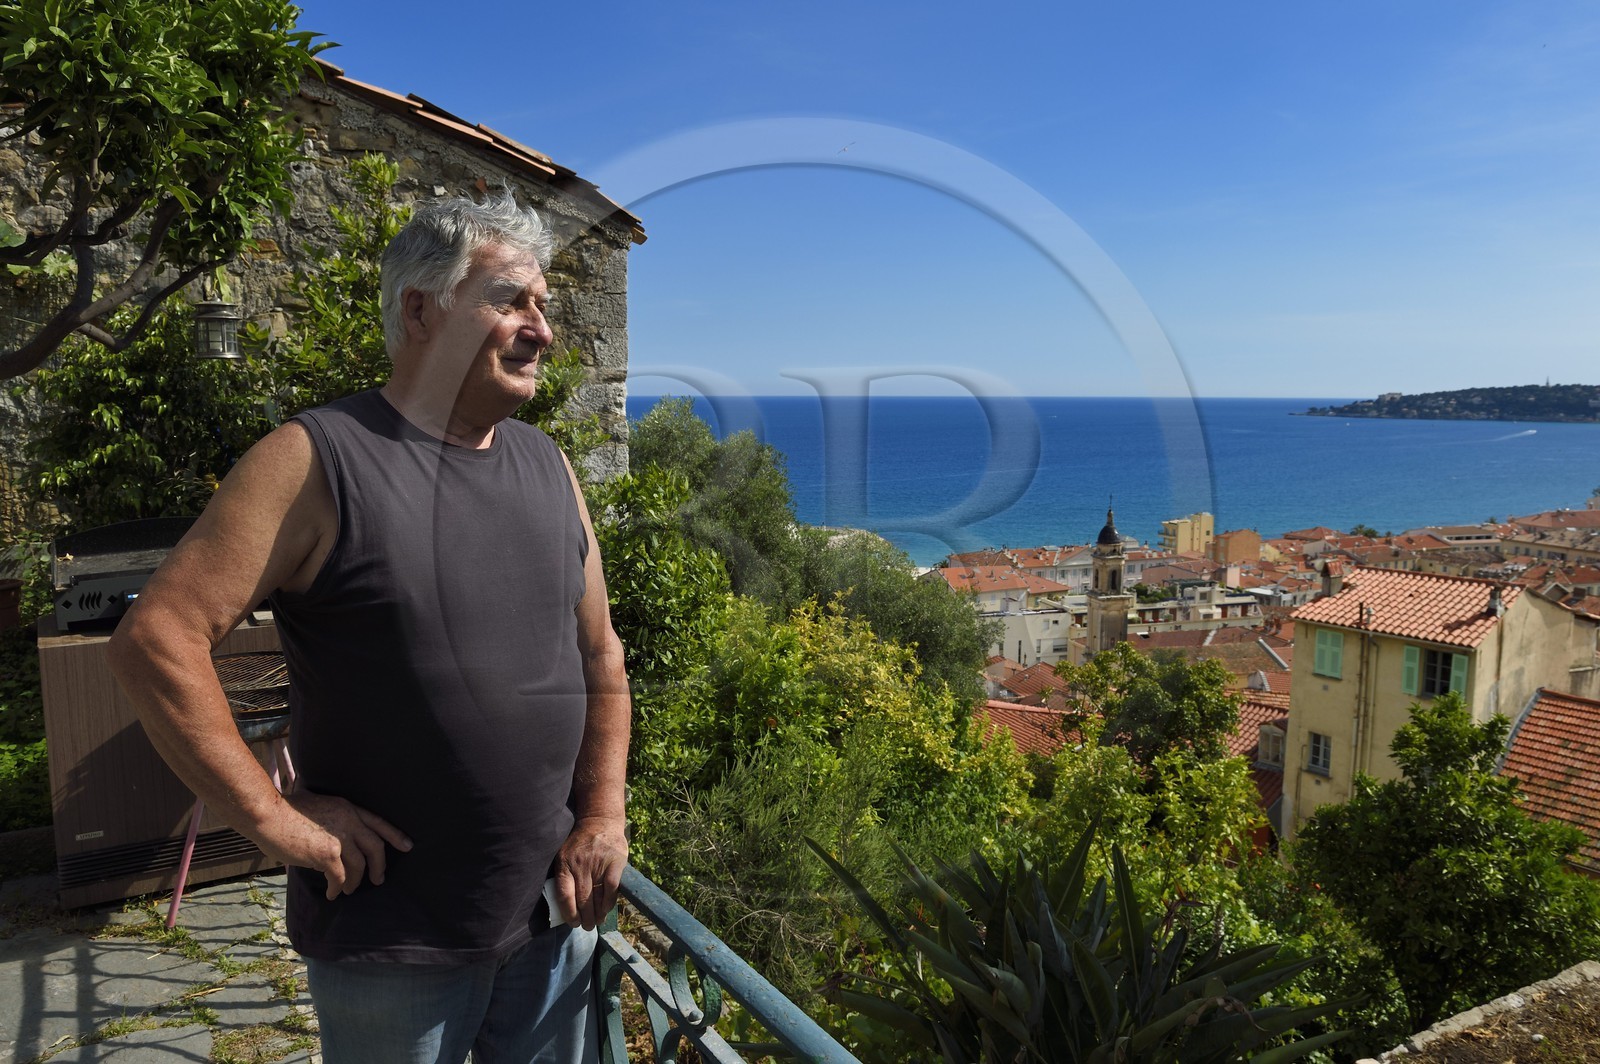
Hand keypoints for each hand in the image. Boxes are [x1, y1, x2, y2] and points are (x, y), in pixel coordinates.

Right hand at [255, 791, 412, 900]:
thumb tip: (332, 837)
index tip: (407, 846)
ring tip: (348, 890)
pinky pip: (339, 877)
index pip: (378, 823)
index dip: (395, 835)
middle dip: (379, 866)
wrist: (268, 815)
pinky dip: (337, 888)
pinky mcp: (327, 855)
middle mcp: (349, 821)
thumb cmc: (285, 811)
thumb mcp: (317, 805)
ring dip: (355, 882)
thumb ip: (330, 817)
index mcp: (347, 808)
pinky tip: (332, 893)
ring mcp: (340, 838)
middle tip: (379, 879)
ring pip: (359, 866)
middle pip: (375, 847)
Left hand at [554, 816, 627, 929]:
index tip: (573, 923)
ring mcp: (598, 863)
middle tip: (588, 927)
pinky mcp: (615, 861)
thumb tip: (563, 905)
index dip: (569, 913)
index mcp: (565, 864)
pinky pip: (611, 887)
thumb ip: (564, 876)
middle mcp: (580, 865)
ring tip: (597, 922)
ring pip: (597, 896)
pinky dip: (609, 902)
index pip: (565, 895)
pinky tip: (607, 909)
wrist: (600, 821)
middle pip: (582, 899)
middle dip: (585, 918)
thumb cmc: (580, 844)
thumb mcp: (564, 855)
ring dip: (598, 913)